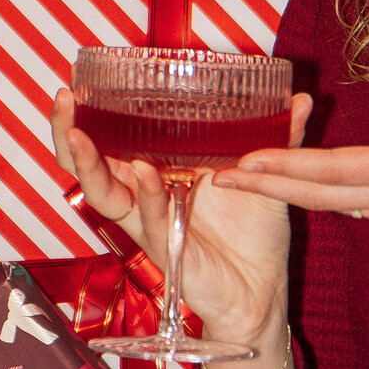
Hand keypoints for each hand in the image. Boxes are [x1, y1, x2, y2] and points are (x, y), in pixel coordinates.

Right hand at [50, 86, 312, 347]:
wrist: (264, 289)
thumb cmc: (255, 234)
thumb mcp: (266, 175)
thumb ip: (280, 137)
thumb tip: (303, 97)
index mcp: (158, 172)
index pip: (109, 139)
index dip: (88, 113)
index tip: (77, 79)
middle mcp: (144, 195)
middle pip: (87, 164)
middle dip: (68, 131)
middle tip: (64, 99)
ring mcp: (149, 223)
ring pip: (102, 192)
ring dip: (89, 162)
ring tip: (80, 133)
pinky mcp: (164, 249)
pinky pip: (147, 219)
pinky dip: (146, 195)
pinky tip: (144, 172)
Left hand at [217, 77, 368, 322]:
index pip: (332, 170)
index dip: (283, 166)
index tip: (240, 164)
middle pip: (317, 193)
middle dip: (266, 185)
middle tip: (217, 179)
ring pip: (332, 203)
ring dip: (288, 192)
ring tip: (251, 183)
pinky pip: (355, 208)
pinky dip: (321, 198)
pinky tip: (311, 192)